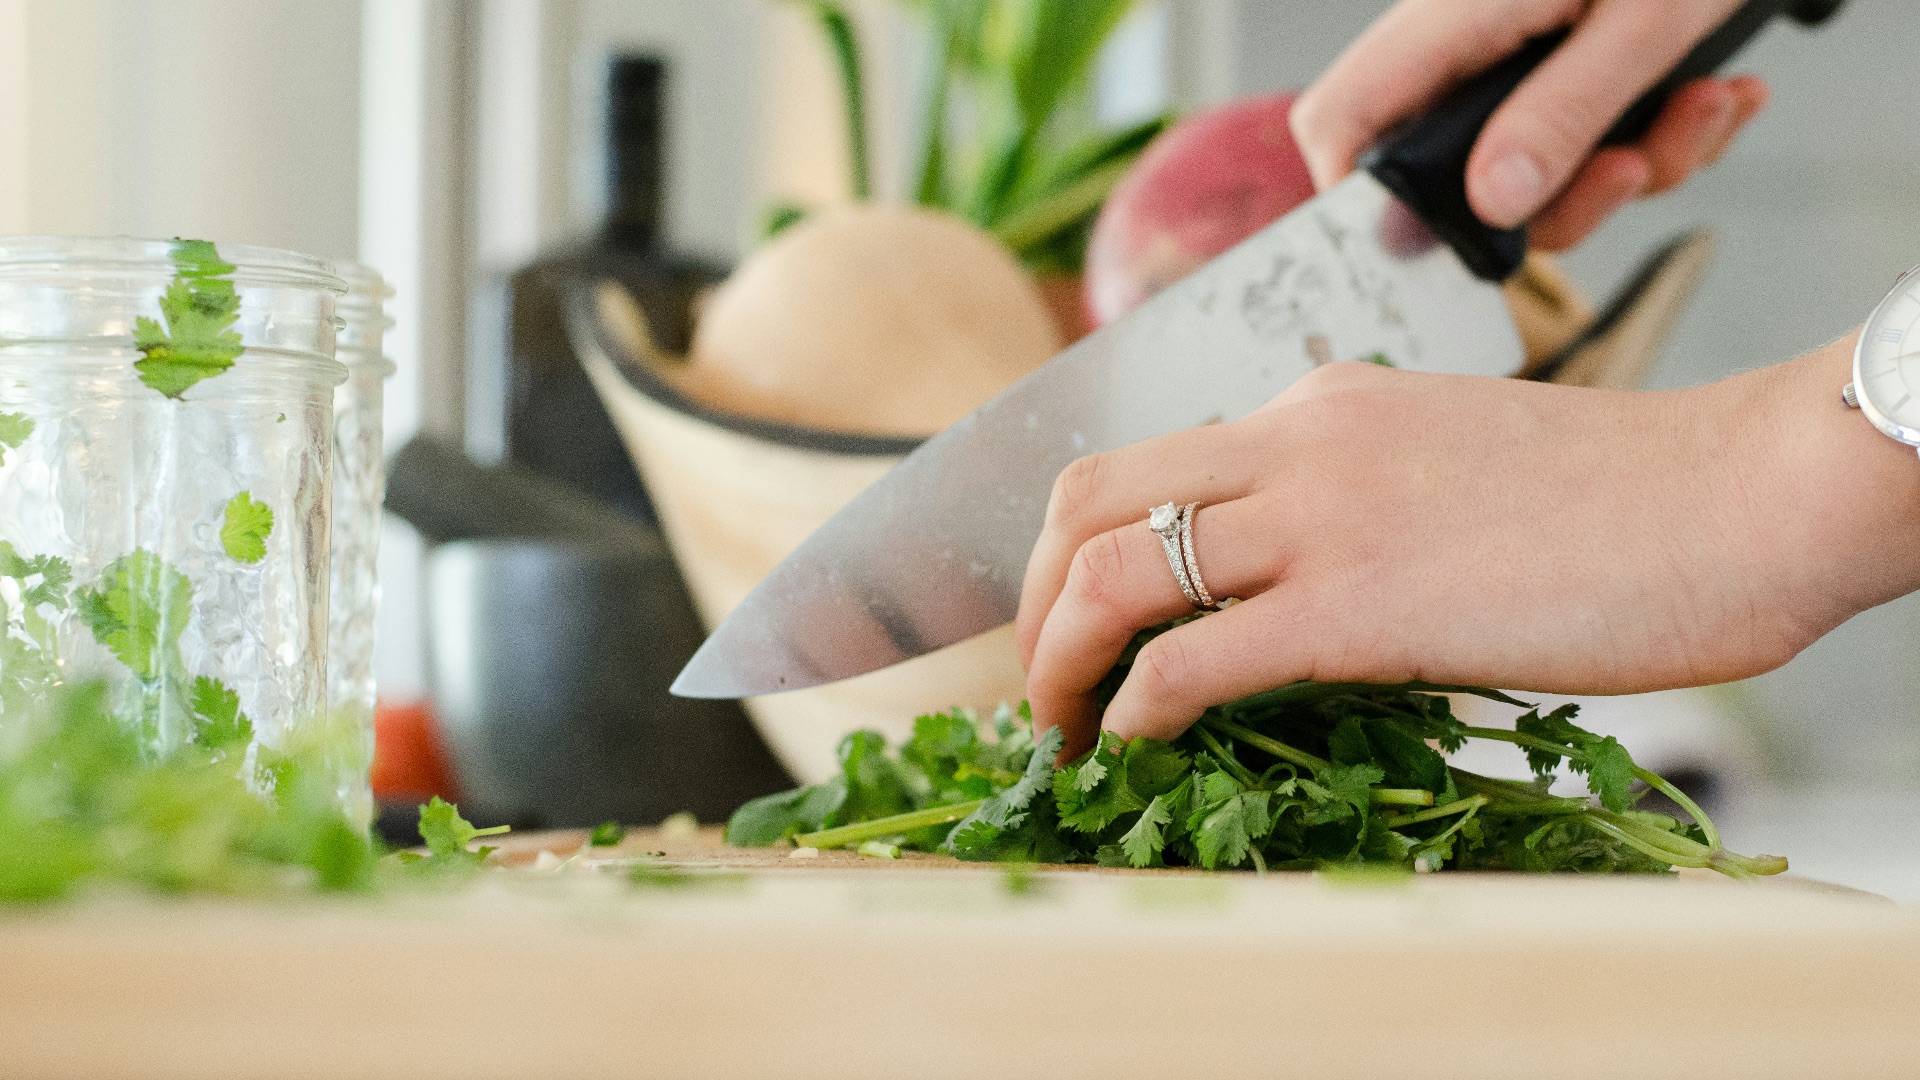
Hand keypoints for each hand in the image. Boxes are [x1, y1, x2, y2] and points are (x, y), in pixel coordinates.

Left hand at [1016, 336, 1919, 759]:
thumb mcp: (1444, 462)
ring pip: (1111, 574)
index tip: (1070, 621)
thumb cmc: (1615, 500)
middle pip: (1085, 501)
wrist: (1737, 496)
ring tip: (1060, 731)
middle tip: (1039, 682)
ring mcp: (1319, 517)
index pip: (1139, 462)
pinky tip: (1133, 745)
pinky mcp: (1358, 605)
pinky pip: (1191, 660)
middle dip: (1030, 601)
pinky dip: (1133, 709)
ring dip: (1056, 663)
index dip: (1070, 547)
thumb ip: (1348, 502)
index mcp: (1314, 407)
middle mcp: (1293, 441)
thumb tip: (1279, 594)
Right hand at [1290, 0, 1769, 249]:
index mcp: (1450, 19)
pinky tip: (1715, 93)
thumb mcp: (1639, 21)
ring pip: (1541, 173)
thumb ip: (1562, 113)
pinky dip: (1662, 135)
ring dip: (1638, 163)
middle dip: (1566, 198)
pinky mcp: (1565, 71)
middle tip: (1633, 166)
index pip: (1343, 120)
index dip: (1358, 199)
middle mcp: (1466, 48)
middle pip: (1457, 177)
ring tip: (1705, 105)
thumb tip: (1495, 203)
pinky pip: (1593, 144)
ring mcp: (1514, 62)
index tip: (1434, 243)